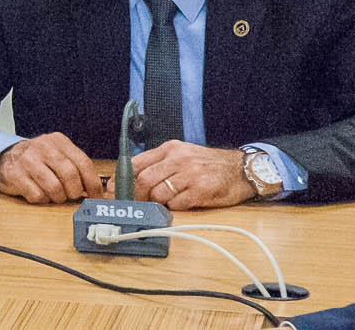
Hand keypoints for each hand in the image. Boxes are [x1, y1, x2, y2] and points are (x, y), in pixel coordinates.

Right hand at [0, 132, 102, 202]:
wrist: (5, 158)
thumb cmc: (39, 161)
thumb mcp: (58, 155)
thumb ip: (76, 168)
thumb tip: (98, 190)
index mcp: (58, 141)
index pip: (83, 162)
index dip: (92, 184)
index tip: (96, 197)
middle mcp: (43, 147)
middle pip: (70, 175)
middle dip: (74, 192)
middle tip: (71, 196)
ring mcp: (28, 160)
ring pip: (55, 188)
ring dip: (58, 198)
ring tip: (53, 195)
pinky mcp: (16, 174)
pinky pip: (38, 195)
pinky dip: (42, 199)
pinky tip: (38, 193)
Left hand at [132, 142, 254, 209]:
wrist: (240, 169)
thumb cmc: (208, 164)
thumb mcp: (182, 154)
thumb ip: (159, 163)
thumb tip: (132, 178)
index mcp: (170, 149)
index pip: (137, 162)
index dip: (121, 177)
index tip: (114, 188)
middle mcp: (178, 159)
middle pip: (144, 180)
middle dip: (137, 195)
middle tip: (138, 202)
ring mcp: (190, 175)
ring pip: (159, 193)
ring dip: (159, 201)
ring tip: (168, 200)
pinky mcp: (201, 191)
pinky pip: (177, 204)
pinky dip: (175, 207)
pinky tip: (183, 202)